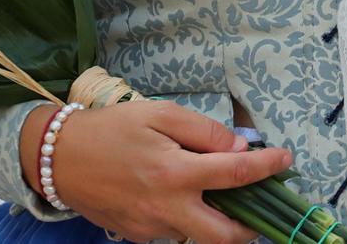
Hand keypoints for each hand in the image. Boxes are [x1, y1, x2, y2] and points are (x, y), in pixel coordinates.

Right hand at [22, 101, 290, 243]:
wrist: (60, 158)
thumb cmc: (111, 129)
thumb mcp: (158, 114)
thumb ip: (202, 131)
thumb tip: (238, 148)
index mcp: (176, 172)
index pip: (236, 174)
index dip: (267, 167)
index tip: (286, 160)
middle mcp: (168, 208)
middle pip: (225, 235)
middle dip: (252, 228)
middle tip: (262, 210)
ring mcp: (153, 228)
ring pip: (199, 236)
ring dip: (218, 223)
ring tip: (220, 197)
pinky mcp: (138, 237)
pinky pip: (174, 233)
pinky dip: (188, 220)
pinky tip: (183, 199)